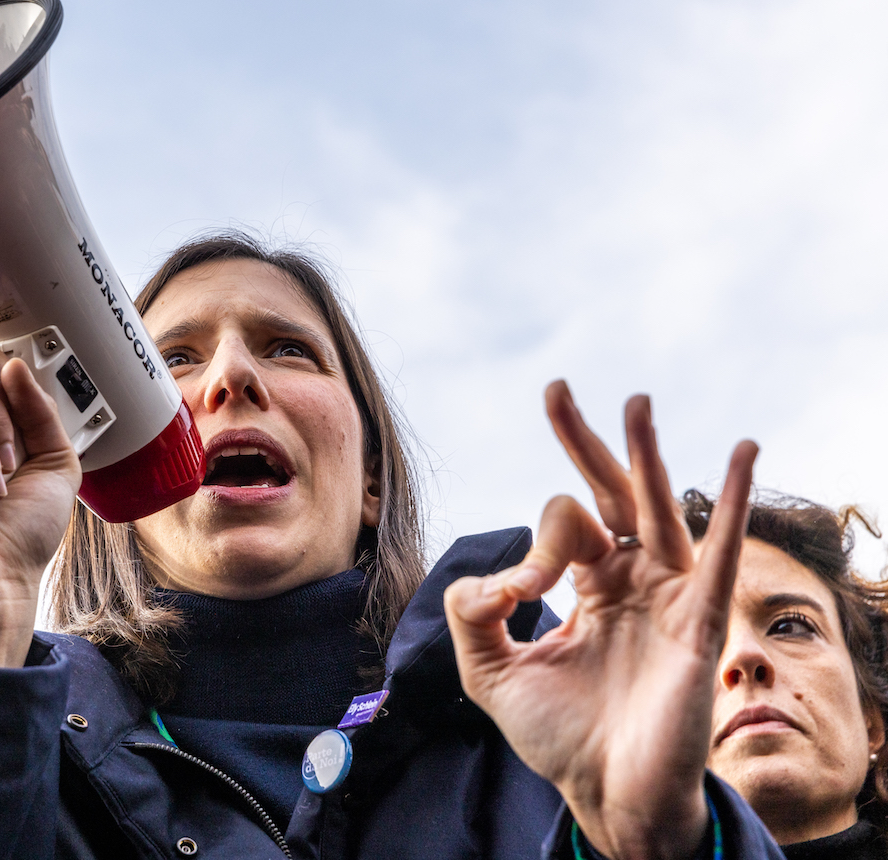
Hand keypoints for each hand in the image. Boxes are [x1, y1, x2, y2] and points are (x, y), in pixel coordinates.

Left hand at [444, 381, 756, 859]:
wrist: (605, 793)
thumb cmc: (558, 736)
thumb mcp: (490, 674)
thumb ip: (470, 619)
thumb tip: (481, 578)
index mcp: (587, 585)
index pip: (562, 526)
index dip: (532, 548)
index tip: (514, 594)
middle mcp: (630, 580)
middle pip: (610, 493)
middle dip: (586, 442)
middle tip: (556, 389)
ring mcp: (668, 595)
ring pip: (657, 508)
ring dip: (645, 453)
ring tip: (636, 400)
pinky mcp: (698, 620)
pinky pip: (717, 551)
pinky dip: (731, 502)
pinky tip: (743, 454)